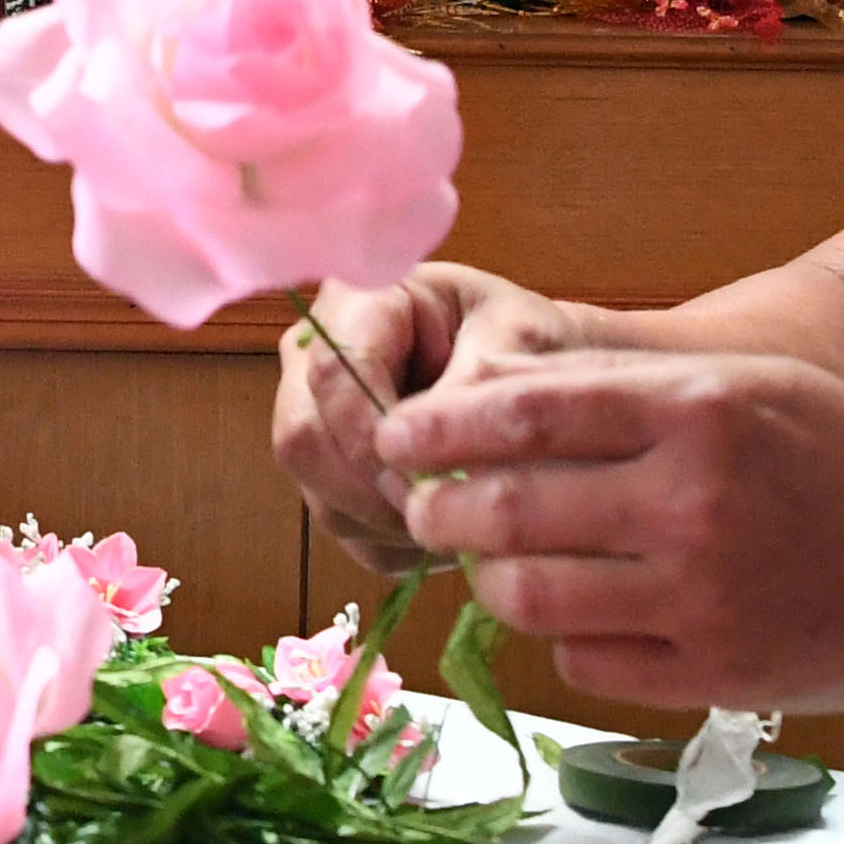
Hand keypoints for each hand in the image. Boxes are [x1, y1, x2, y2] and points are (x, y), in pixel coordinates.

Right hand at [271, 263, 574, 571]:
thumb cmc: (525, 342)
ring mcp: (314, 423)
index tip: (435, 473)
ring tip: (463, 518)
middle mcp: (314, 361)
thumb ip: (475, 387)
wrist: (539, 377)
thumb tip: (431, 459)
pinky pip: (344, 527)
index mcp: (357, 302)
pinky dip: (398, 541)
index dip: (374, 432)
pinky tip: (449, 526)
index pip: (334, 369)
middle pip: (304, 438)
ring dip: (390, 521)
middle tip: (450, 511)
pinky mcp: (328, 480)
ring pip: (319, 492)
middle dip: (376, 487)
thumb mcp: (521, 341)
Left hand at [376, 347, 843, 713]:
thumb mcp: (750, 388)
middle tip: (423, 508)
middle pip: (507, 509)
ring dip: (491, 580)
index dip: (437, 429)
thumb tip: (488, 406)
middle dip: (442, 510)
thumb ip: (628, 394)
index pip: (522, 412)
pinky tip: (582, 615)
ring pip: (530, 596)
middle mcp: (694, 503)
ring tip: (492, 562)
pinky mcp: (717, 676)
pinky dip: (565, 640)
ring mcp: (705, 598)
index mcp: (698, 412)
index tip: (395, 439)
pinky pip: (586, 662)